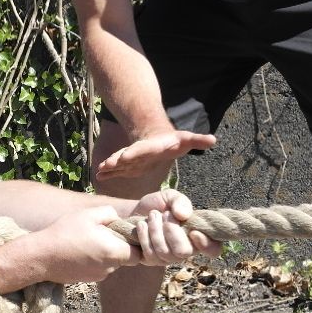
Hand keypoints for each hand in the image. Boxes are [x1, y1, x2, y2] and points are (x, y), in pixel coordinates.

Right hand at [25, 205, 142, 284]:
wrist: (41, 256)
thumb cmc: (65, 233)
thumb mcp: (88, 214)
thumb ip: (109, 214)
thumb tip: (117, 220)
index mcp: (114, 252)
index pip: (138, 254)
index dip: (136, 244)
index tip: (126, 234)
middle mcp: (109, 267)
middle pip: (124, 259)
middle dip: (119, 246)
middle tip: (104, 233)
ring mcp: (98, 276)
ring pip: (110, 263)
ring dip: (105, 253)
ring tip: (87, 240)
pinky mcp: (87, 279)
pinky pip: (98, 268)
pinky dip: (94, 260)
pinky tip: (79, 250)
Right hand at [96, 130, 216, 180]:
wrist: (158, 137)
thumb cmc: (174, 141)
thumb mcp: (186, 139)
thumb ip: (198, 140)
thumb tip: (214, 139)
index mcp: (151, 147)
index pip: (142, 149)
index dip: (134, 152)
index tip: (126, 156)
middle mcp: (139, 152)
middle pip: (126, 156)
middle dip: (116, 160)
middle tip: (105, 165)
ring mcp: (132, 159)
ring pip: (119, 163)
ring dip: (109, 167)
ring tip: (98, 171)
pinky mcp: (129, 166)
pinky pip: (117, 169)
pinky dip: (108, 172)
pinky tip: (98, 175)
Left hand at [130, 189, 222, 262]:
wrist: (136, 211)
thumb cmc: (160, 205)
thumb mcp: (171, 196)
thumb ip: (180, 201)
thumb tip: (183, 215)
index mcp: (199, 235)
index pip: (213, 250)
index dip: (207, 245)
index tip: (194, 231)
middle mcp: (186, 250)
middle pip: (184, 252)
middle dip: (172, 231)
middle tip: (164, 214)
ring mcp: (169, 258)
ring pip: (165, 253)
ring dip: (156, 230)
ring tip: (152, 215)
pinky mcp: (152, 261)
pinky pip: (150, 255)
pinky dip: (144, 236)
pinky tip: (142, 225)